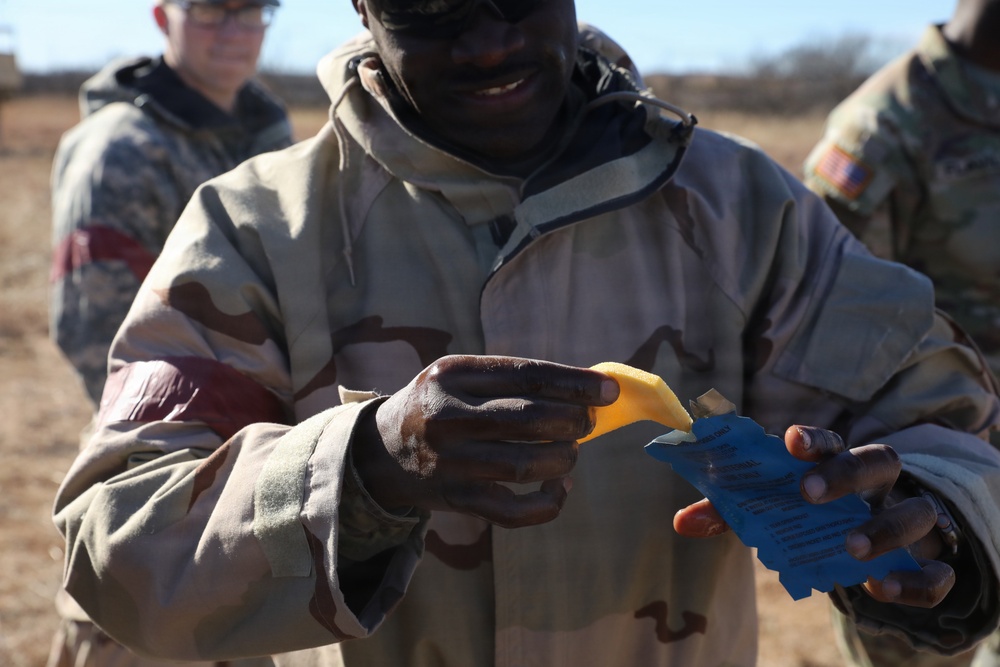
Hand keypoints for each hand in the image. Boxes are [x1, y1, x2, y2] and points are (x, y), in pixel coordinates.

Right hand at [352, 355, 619, 527]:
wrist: (379, 451)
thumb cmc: (439, 404)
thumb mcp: (460, 376)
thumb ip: (512, 379)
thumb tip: (586, 388)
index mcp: (451, 374)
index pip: (527, 375)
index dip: (575, 383)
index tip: (608, 389)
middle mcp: (446, 416)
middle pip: (530, 419)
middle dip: (574, 420)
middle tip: (587, 421)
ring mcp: (449, 461)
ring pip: (526, 464)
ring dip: (564, 458)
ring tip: (571, 451)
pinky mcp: (456, 498)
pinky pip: (513, 510)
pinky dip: (547, 503)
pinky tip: (561, 488)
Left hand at [673, 425, 954, 607]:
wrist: (882, 552)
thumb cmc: (819, 519)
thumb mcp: (776, 513)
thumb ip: (732, 513)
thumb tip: (680, 521)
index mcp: (841, 463)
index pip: (832, 440)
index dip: (813, 439)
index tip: (789, 441)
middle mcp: (883, 484)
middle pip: (879, 460)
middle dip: (844, 473)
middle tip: (808, 492)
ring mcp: (913, 520)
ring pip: (916, 512)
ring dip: (882, 527)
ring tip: (849, 548)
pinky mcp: (931, 564)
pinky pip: (936, 572)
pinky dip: (912, 581)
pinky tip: (878, 589)